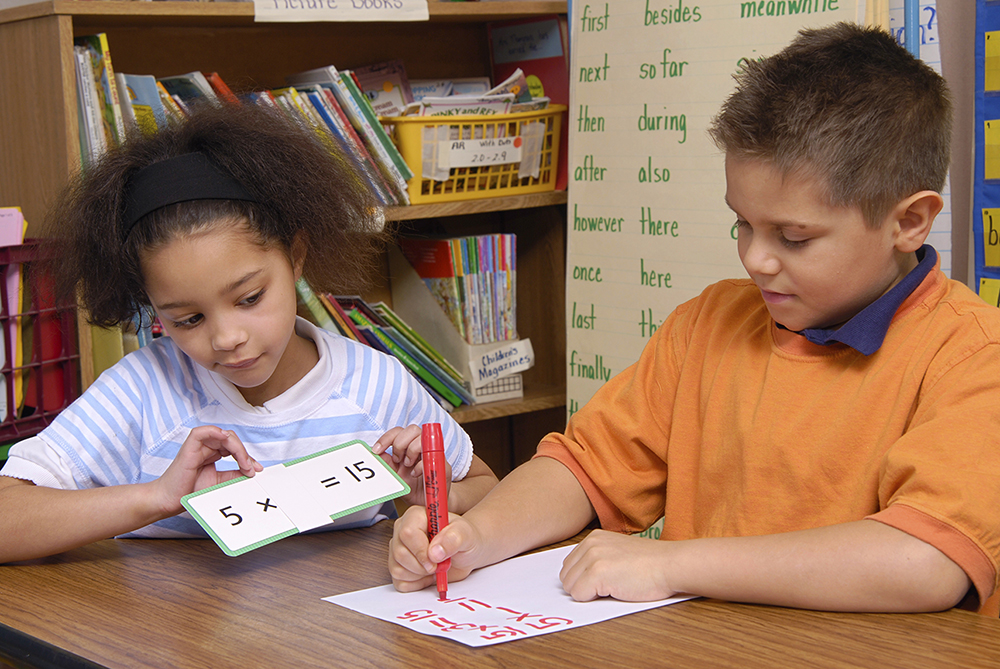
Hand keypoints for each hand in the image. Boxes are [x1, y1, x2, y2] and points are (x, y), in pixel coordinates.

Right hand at [154, 425, 261, 515]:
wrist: (170, 501)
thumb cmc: (190, 491)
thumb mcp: (220, 482)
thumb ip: (235, 474)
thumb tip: (253, 470)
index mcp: (212, 453)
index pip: (234, 447)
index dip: (247, 456)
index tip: (256, 470)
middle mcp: (206, 447)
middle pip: (231, 440)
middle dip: (244, 453)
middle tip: (251, 469)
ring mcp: (197, 446)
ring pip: (222, 435)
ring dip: (237, 448)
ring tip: (243, 464)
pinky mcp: (189, 447)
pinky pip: (201, 432)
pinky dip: (214, 432)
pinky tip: (225, 439)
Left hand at [372, 425, 450, 507]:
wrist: (428, 502)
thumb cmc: (414, 487)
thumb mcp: (395, 476)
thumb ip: (387, 464)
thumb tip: (376, 454)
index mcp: (409, 446)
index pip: (398, 431)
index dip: (386, 438)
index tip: (377, 450)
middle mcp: (422, 446)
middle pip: (412, 429)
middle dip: (400, 444)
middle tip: (398, 460)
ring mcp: (434, 453)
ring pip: (422, 439)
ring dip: (411, 452)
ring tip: (408, 466)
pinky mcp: (443, 464)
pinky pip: (431, 456)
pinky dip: (419, 466)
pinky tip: (416, 474)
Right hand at [388, 505, 479, 592]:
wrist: (465, 552)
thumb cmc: (464, 539)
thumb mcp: (466, 535)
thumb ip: (453, 539)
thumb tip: (434, 552)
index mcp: (416, 516)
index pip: (407, 533)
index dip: (420, 551)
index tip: (435, 560)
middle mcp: (403, 530)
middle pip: (400, 553)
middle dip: (422, 566)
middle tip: (438, 565)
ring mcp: (398, 548)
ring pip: (397, 569)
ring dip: (419, 575)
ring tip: (434, 568)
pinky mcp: (398, 566)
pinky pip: (399, 582)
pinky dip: (416, 584)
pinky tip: (427, 576)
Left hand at [559, 529, 679, 601]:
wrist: (670, 564)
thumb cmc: (651, 564)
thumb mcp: (617, 552)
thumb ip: (597, 558)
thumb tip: (578, 578)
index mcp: (593, 538)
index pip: (569, 565)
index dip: (583, 579)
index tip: (602, 580)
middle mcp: (590, 544)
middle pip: (566, 576)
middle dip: (582, 587)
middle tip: (608, 586)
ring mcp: (593, 558)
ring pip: (570, 587)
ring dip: (588, 593)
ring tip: (613, 586)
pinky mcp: (597, 573)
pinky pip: (579, 596)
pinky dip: (593, 600)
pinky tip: (614, 590)